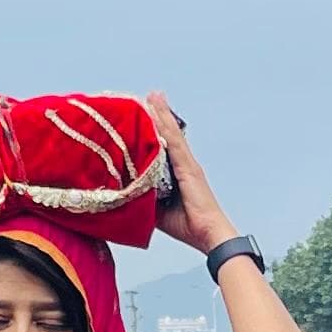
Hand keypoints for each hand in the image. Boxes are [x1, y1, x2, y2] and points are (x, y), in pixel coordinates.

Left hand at [145, 92, 230, 252]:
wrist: (209, 235)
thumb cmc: (188, 226)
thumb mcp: (157, 212)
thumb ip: (143, 199)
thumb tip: (122, 195)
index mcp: (178, 174)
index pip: (164, 147)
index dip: (154, 130)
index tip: (143, 114)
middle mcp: (184, 164)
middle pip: (168, 135)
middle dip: (157, 116)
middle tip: (145, 97)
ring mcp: (188, 164)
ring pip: (171, 133)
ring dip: (160, 113)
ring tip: (151, 96)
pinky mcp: (189, 167)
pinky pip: (174, 141)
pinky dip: (166, 124)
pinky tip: (158, 110)